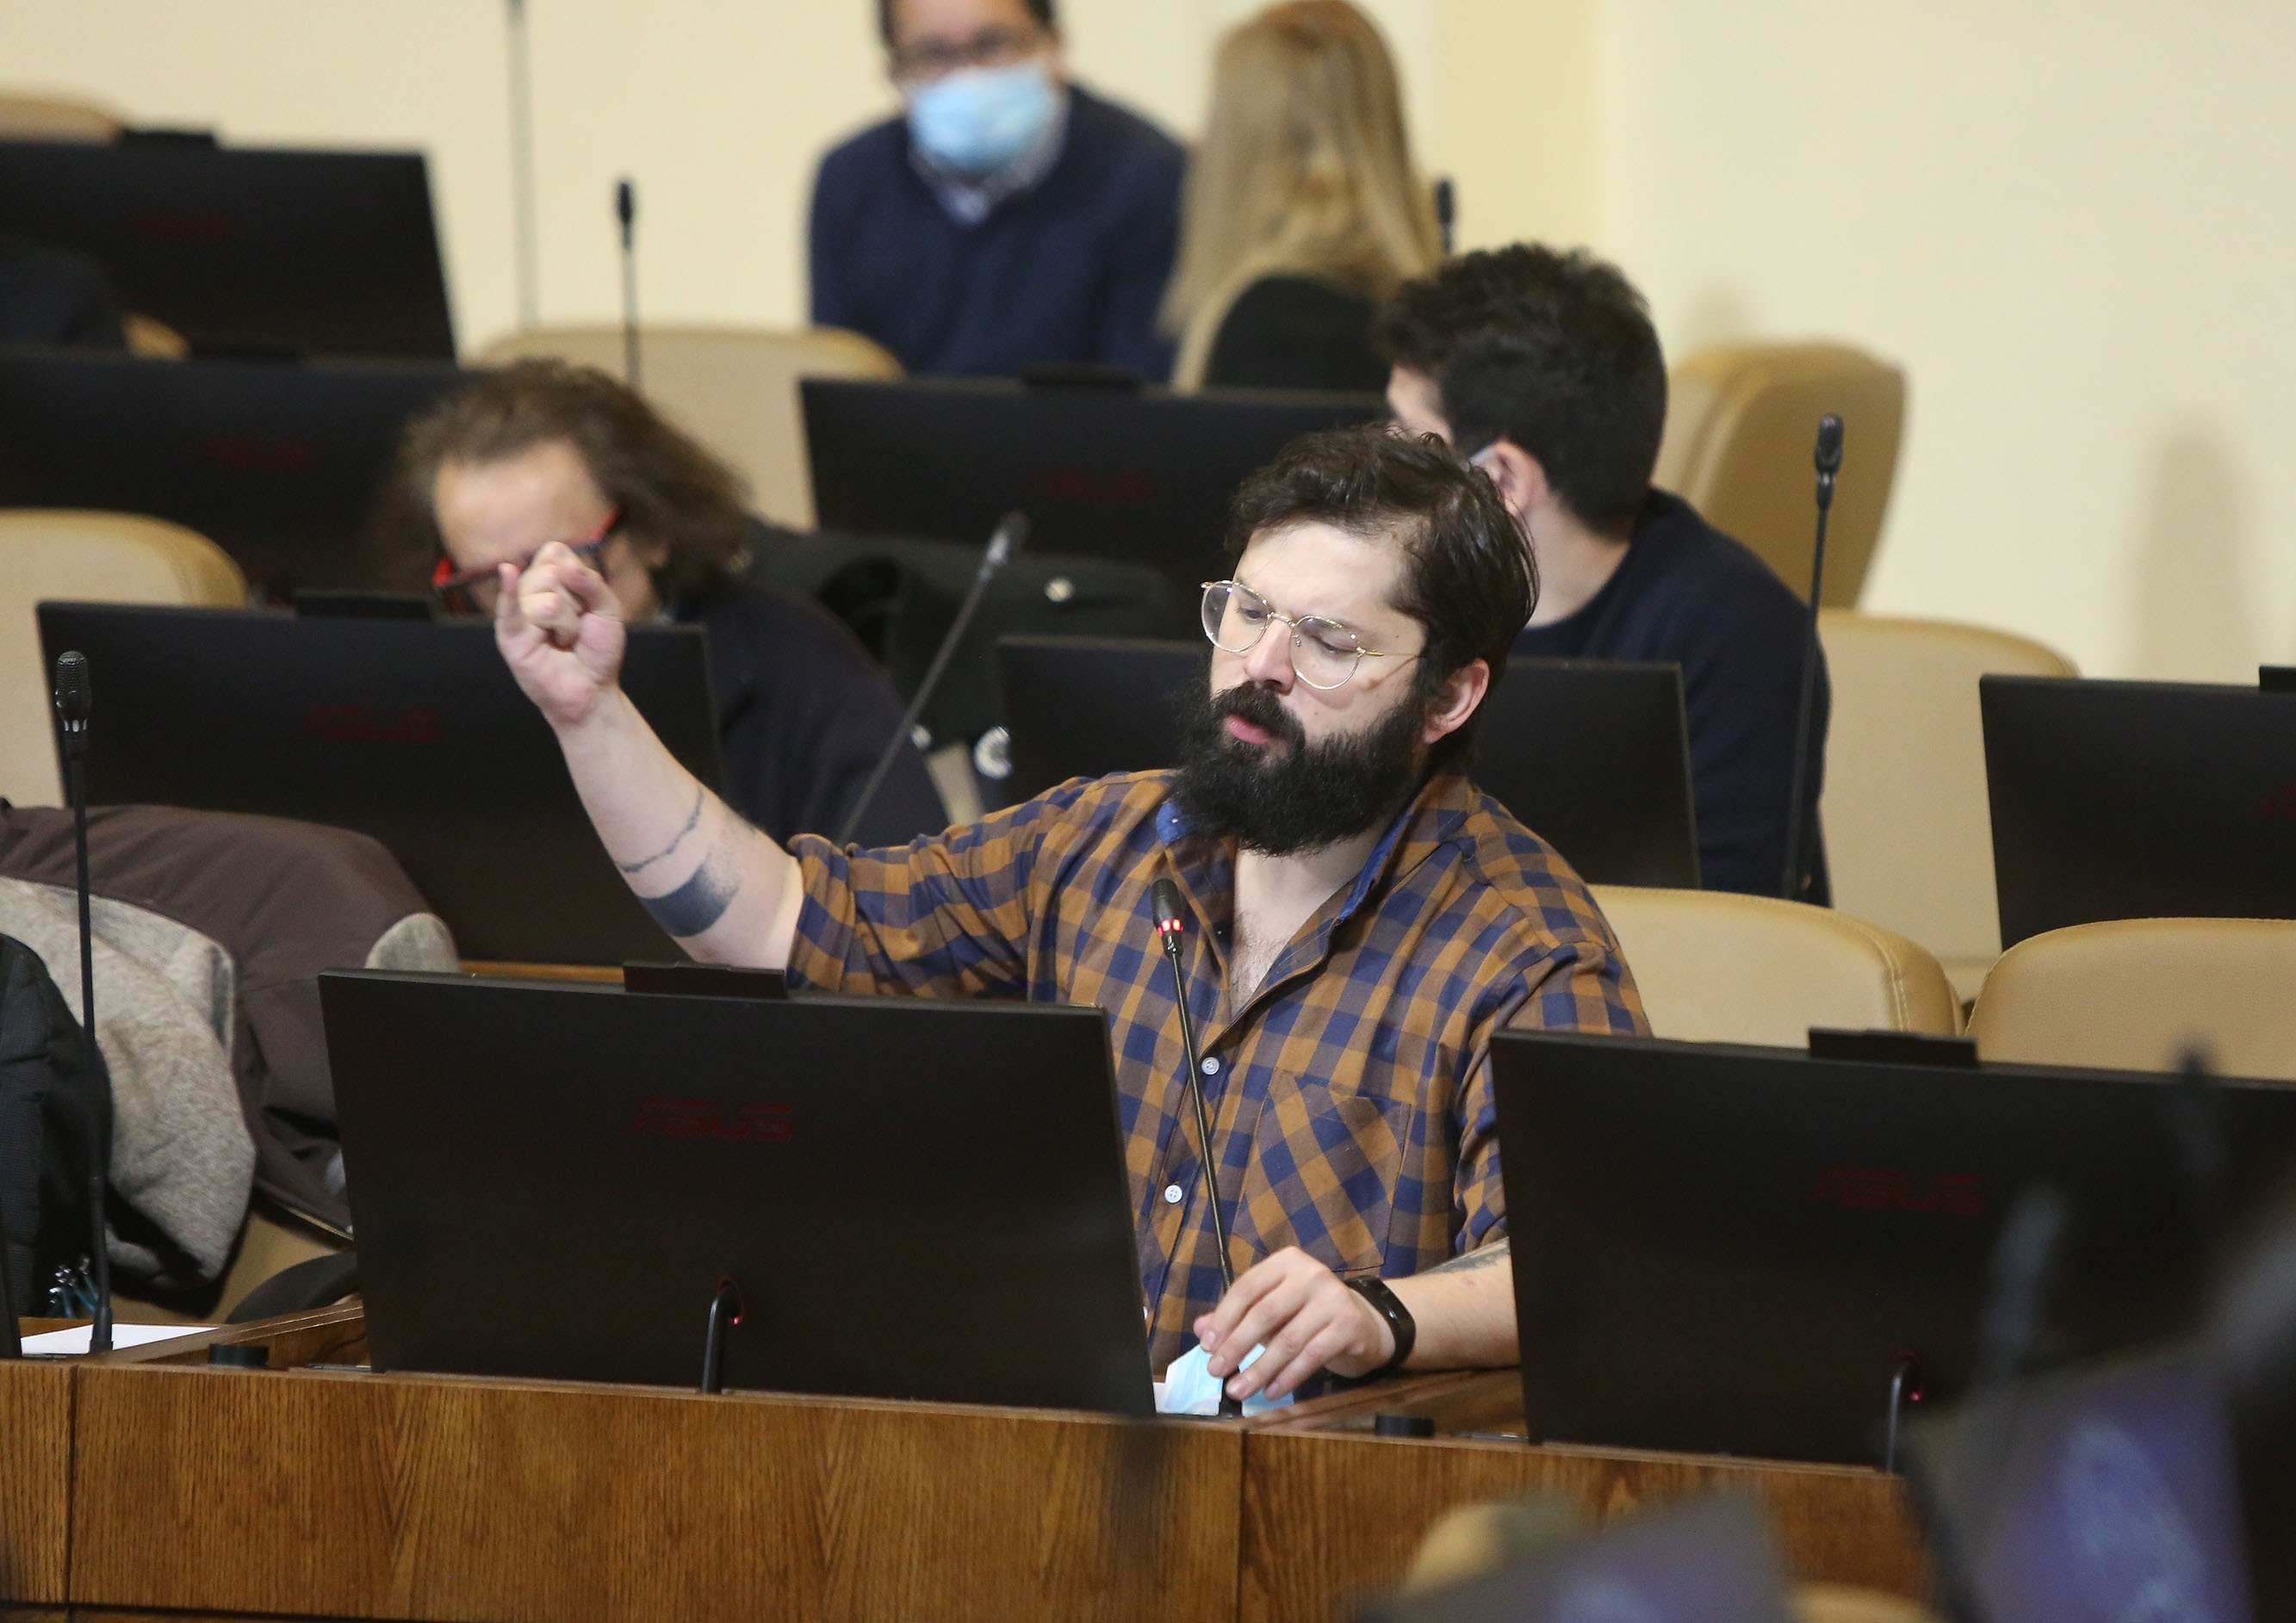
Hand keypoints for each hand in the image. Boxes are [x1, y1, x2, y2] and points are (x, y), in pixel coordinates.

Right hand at [495, 542, 627, 730]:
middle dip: (574, 603)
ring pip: (547, 599)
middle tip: (574, 627)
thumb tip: (565, 567)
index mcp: (546, 579)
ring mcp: (516, 614)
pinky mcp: (511, 637)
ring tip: (564, 640)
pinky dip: (509, 592)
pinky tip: (506, 571)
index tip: (583, 601)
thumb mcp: (607, 608)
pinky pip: (510, 610)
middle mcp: (527, 593)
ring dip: (568, 625)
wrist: (593, 689)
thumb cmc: (597, 649)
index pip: (554, 552)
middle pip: (550, 573)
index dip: (577, 575)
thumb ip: (591, 582)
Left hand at [1192, 1246, 1391, 1401]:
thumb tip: (1201, 1329)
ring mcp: (1332, 1298)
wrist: (1365, 1324)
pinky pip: (1310, 1357)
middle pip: (1264, 1313)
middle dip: (1236, 1346)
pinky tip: (1270, 1391)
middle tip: (1216, 1372)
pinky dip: (1287, 1377)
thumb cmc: (1309, 1314)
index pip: (1247, 1287)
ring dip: (1258, 1370)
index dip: (1224, 1318)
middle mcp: (1311, 1274)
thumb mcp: (1274, 1308)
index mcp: (1287, 1262)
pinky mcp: (1348, 1325)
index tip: (1207, 1346)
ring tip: (1238, 1391)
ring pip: (1287, 1340)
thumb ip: (1238, 1315)